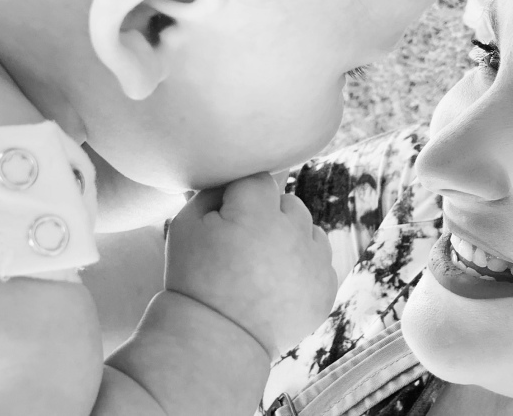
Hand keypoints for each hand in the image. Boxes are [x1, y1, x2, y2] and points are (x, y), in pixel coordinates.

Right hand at [165, 173, 335, 357]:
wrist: (215, 337)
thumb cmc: (194, 276)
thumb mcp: (186, 224)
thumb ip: (214, 189)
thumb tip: (238, 175)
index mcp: (258, 215)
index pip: (259, 180)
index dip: (239, 199)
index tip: (227, 222)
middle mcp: (294, 235)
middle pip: (290, 203)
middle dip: (269, 217)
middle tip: (243, 247)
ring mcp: (315, 264)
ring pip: (310, 230)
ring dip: (291, 240)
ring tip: (262, 267)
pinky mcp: (326, 290)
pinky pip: (321, 262)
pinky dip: (304, 269)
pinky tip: (278, 286)